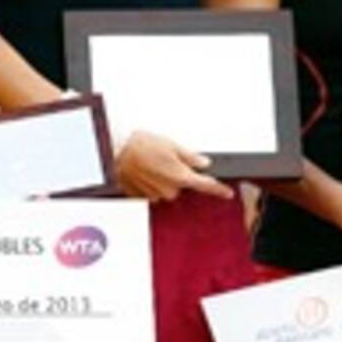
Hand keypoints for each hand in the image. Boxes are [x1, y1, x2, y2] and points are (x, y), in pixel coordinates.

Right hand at [115, 130, 233, 202]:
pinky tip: (142, 169)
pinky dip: (150, 181)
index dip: (218, 189)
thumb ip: (189, 156)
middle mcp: (169, 190)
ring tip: (149, 162)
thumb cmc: (140, 145)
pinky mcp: (142, 196)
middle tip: (164, 159)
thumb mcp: (170, 144)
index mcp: (180, 176)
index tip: (226, 192)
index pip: (205, 186)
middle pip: (182, 185)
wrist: (114, 152)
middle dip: (176, 174)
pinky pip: (152, 191)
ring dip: (162, 177)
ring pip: (166, 188)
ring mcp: (155, 195)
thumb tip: (202, 162)